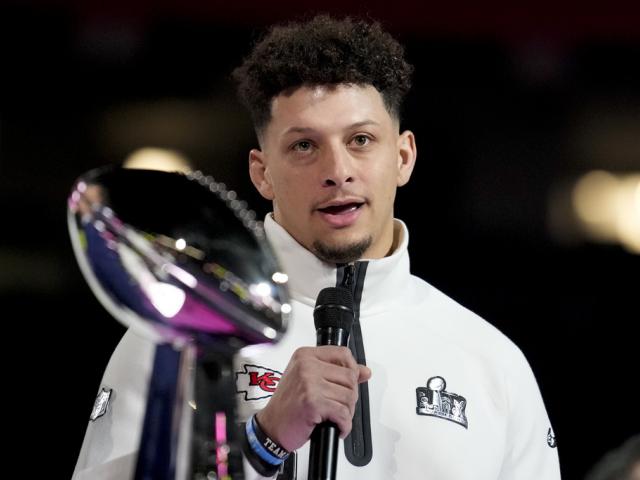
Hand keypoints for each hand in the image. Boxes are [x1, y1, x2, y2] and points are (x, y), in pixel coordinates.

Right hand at [255, 346, 370, 451]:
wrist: (272, 426)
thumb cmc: (289, 405)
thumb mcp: (309, 380)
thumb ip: (336, 373)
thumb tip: (364, 371)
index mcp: (306, 356)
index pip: (342, 354)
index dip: (352, 370)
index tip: (349, 383)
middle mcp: (307, 366)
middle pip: (350, 376)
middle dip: (350, 396)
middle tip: (339, 406)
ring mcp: (309, 383)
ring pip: (349, 396)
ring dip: (347, 412)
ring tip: (335, 417)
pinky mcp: (313, 402)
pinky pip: (343, 413)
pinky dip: (344, 425)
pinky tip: (336, 427)